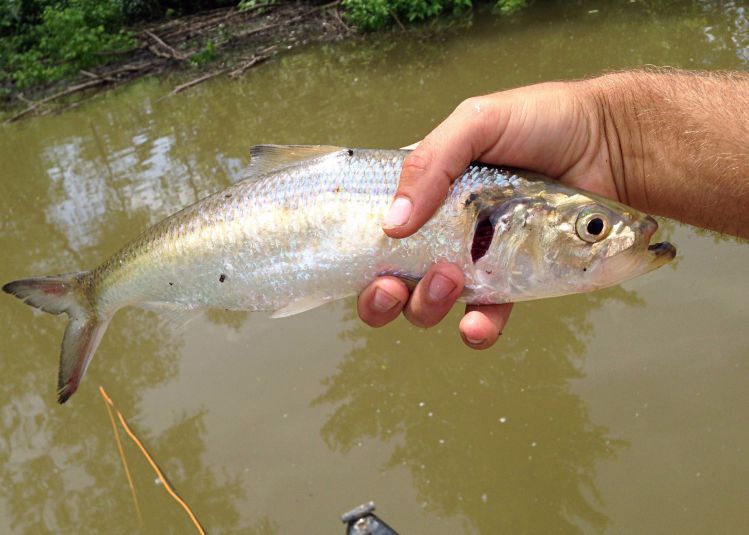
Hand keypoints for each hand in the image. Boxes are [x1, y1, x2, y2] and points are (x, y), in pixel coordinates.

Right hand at [358, 80, 624, 347]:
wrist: (611, 143)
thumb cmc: (542, 121)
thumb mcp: (476, 123)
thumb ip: (430, 162)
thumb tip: (392, 223)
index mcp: (426, 196)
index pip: (377, 235)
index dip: (362, 260)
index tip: (364, 266)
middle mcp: (445, 233)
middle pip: (395, 282)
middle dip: (384, 297)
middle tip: (396, 283)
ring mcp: (478, 261)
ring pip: (432, 305)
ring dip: (427, 305)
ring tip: (449, 278)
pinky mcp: (514, 283)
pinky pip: (487, 317)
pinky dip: (476, 330)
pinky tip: (475, 323)